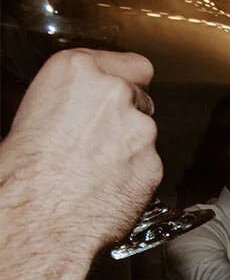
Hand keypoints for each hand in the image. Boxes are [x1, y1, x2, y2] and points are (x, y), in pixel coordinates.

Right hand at [0, 49, 160, 256]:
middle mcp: (114, 94)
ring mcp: (139, 129)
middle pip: (139, 98)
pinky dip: (136, 173)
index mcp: (78, 72)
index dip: (127, 79)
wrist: (37, 216)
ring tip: (96, 166)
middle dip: (125, 115)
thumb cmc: (24, 171)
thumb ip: (70, 98)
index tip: (124, 87)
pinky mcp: (154, 164)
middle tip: (98, 138)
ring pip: (145, 132)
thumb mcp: (32, 112)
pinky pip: (149, 164)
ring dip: (130, 145)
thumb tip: (77, 104)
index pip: (131, 63)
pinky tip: (108, 185)